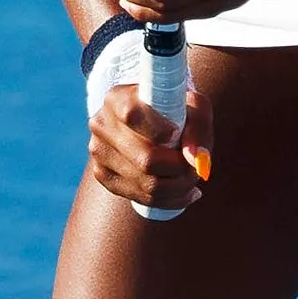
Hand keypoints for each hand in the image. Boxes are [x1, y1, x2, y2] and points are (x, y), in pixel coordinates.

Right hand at [86, 81, 213, 213]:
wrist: (148, 120)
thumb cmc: (175, 110)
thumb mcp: (192, 105)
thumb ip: (198, 124)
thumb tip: (195, 159)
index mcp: (117, 99)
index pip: (132, 115)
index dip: (158, 129)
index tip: (178, 134)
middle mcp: (102, 125)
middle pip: (144, 159)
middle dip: (179, 169)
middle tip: (197, 168)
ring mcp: (99, 153)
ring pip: (145, 183)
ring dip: (179, 187)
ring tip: (193, 178)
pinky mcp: (103, 175)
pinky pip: (140, 197)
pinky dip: (170, 199)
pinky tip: (185, 192)